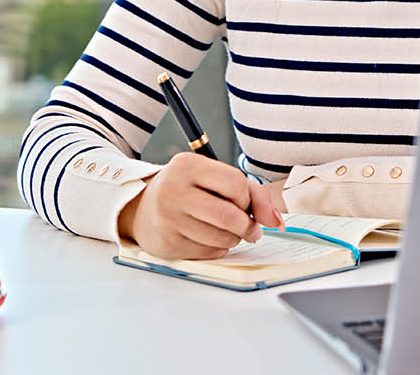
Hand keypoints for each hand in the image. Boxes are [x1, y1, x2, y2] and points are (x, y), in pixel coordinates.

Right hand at [117, 153, 285, 259]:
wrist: (143, 208)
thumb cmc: (188, 191)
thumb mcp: (214, 178)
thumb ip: (252, 193)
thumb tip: (276, 220)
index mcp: (187, 165)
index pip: (235, 184)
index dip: (247, 199)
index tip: (244, 204)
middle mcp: (173, 189)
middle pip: (230, 216)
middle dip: (248, 226)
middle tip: (250, 228)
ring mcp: (168, 218)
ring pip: (223, 238)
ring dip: (234, 239)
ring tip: (227, 231)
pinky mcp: (167, 243)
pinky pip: (210, 253)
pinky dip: (218, 249)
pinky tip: (208, 238)